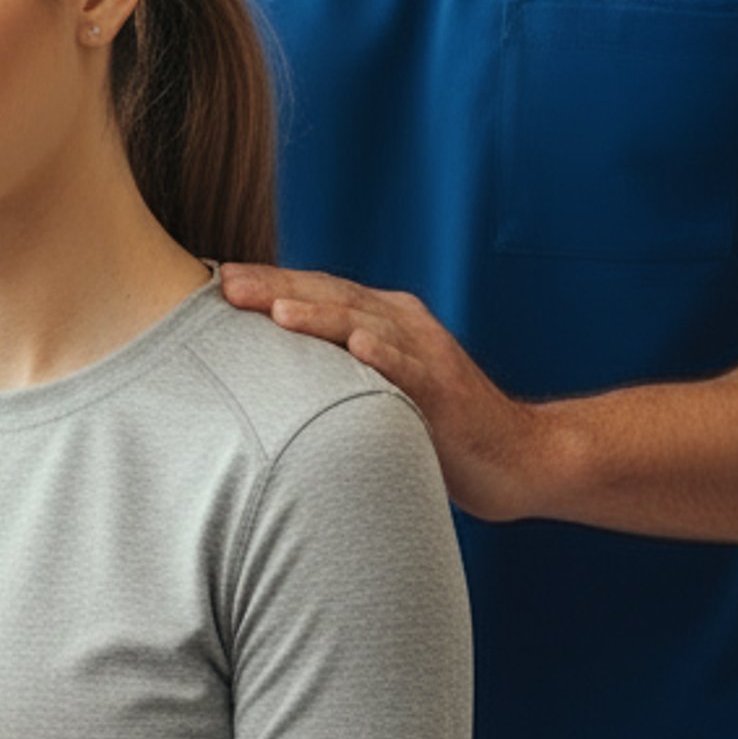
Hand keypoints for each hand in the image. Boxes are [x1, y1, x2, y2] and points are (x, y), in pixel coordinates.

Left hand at [220, 262, 553, 522]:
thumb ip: (334, 378)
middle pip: (331, 298)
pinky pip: (413, 369)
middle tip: (224, 283)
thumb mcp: (377, 393)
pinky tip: (358, 346)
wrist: (520, 458)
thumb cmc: (440, 431)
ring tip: (274, 309)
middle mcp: (402, 326)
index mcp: (382, 323)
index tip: (217, 280)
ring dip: (319, 315)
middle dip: (276, 288)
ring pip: (366, 324)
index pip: (317, 295)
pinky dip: (386, 354)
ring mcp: (426, 355)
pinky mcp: (446, 391)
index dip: (269, 285)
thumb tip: (269, 383)